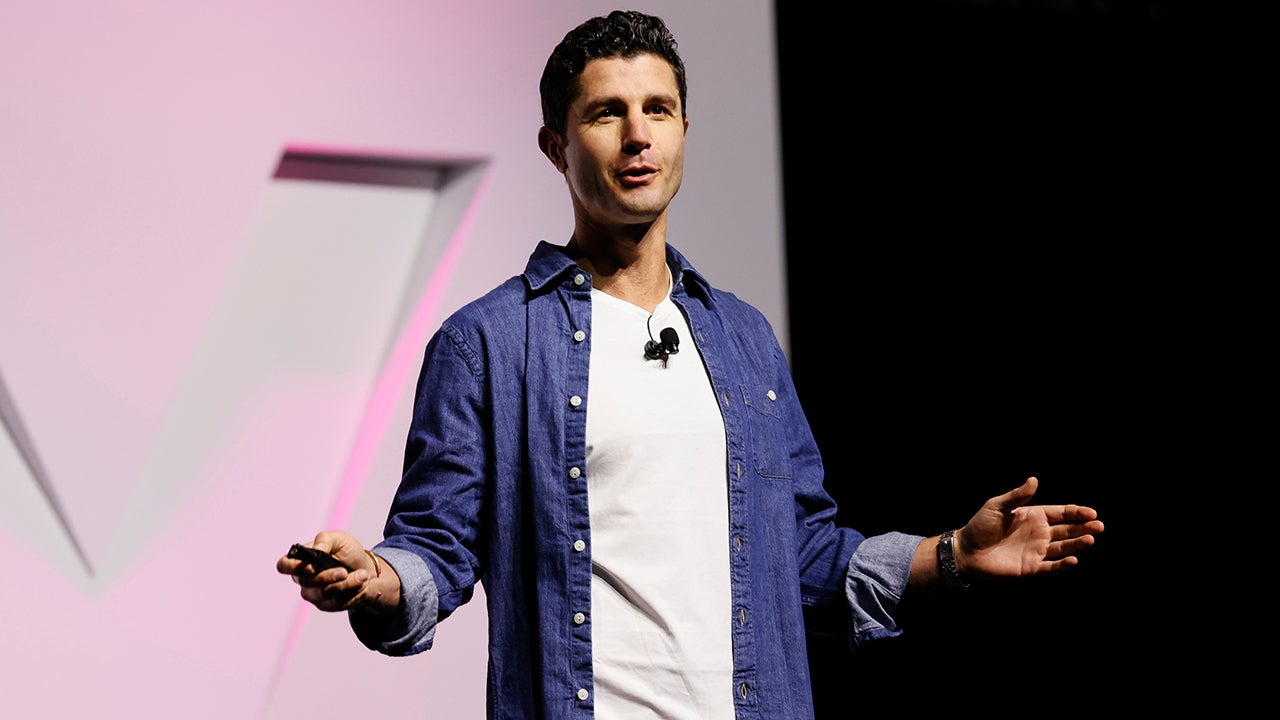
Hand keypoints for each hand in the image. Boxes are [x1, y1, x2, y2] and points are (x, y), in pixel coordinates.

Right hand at [276, 530, 381, 611]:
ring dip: (345, 584)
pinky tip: (360, 584)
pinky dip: (351, 593)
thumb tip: (316, 550)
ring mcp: (314, 594)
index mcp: (300, 560)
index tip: (311, 566)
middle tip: (344, 571)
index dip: (293, 567)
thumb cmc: (346, 551)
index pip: (284, 565)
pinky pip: (335, 603)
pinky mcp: (326, 605)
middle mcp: (303, 579)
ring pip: (324, 593)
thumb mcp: (338, 539)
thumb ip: (324, 540)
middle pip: (308, 582)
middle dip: (328, 576)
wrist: (365, 567)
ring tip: (362, 575)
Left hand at [955, 476, 1103, 578]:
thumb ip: (1017, 495)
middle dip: (1084, 528)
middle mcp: (1039, 534)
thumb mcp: (997, 506)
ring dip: (1078, 544)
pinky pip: (1051, 567)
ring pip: (1064, 547)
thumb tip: (1034, 479)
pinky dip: (1063, 565)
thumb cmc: (980, 526)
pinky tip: (1074, 559)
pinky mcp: (1031, 568)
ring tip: (1091, 539)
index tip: (1092, 513)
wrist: (965, 551)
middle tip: (1099, 526)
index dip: (1077, 513)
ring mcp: (1037, 551)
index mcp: (1033, 516)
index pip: (1061, 513)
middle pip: (1067, 530)